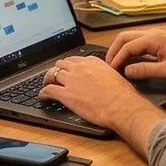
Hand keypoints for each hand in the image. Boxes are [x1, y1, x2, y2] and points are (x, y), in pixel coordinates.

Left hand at [37, 53, 159, 137]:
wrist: (121, 106)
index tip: (68, 69)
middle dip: (58, 69)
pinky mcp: (66, 95)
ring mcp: (71, 80)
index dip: (70, 65)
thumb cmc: (122, 95)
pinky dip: (43, 93)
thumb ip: (104, 72)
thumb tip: (102, 77)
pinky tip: (43, 96)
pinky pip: (48, 90)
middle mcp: (80, 68)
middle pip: (62, 64)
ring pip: (53, 74)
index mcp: (92, 62)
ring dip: (48, 79)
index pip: (75, 59)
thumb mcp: (114, 75)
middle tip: (56, 76)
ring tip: (47, 84)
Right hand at [104, 29, 165, 85]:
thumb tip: (127, 71)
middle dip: (114, 50)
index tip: (111, 71)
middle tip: (108, 66)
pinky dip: (130, 50)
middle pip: (125, 37)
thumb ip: (145, 70)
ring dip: (122, 50)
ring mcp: (156, 36)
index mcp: (154, 39)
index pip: (128, 46)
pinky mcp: (160, 42)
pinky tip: (129, 62)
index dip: (117, 59)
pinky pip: (139, 43)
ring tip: (116, 64)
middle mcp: (153, 34)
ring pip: (131, 39)